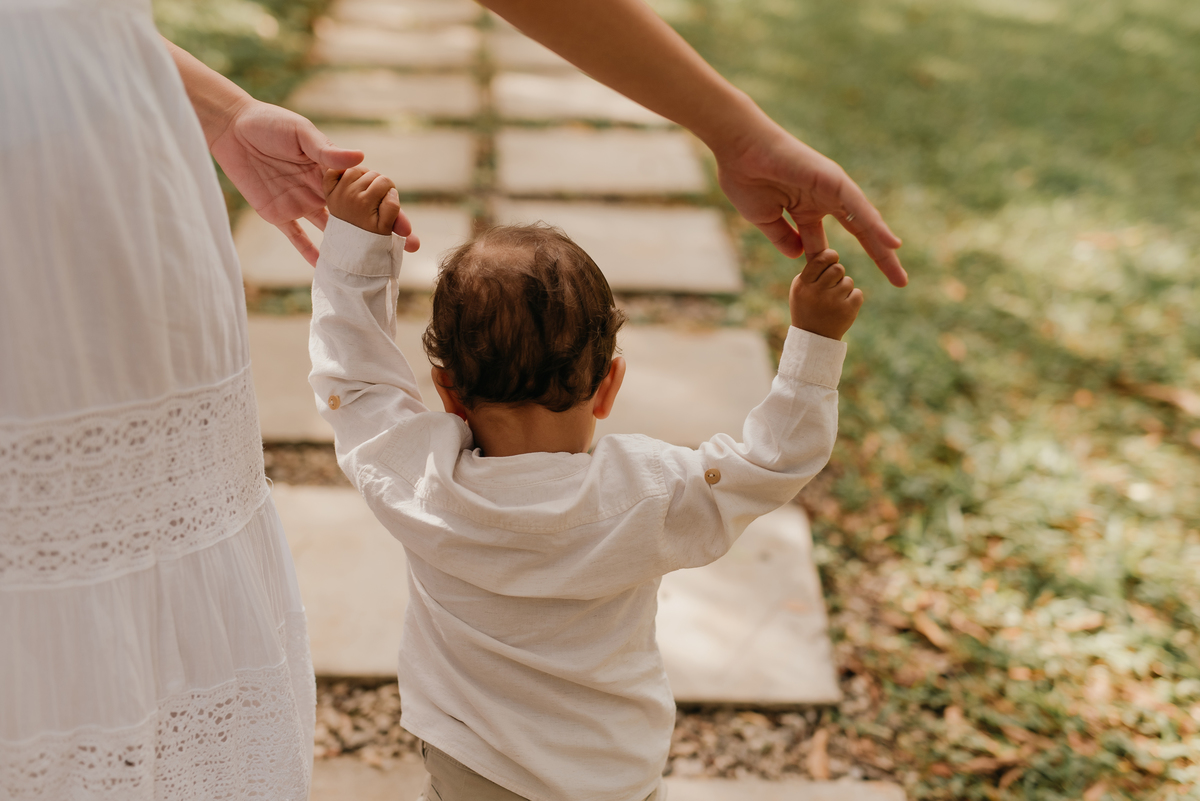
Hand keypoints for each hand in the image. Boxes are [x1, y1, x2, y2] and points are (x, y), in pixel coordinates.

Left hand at [210, 100, 419, 263]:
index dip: (388, 209)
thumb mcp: (300, 132)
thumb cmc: (269, 123)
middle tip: (406, 247)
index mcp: (332, 170)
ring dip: (352, 247)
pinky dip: (310, 254)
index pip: (368, 193)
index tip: (405, 226)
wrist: (230, 127)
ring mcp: (301, 203)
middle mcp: (321, 190)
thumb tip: (360, 158)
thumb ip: (327, 150)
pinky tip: (325, 269)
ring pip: (333, 231)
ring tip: (373, 265)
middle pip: (358, 216)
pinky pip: (297, 238)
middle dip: (383, 232)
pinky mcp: (278, 214)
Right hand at [716, 120, 905, 286]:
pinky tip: (891, 243)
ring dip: (882, 246)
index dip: (832, 266)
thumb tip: (800, 256)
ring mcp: (831, 189)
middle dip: (878, 257)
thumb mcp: (766, 219)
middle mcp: (824, 200)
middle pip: (859, 233)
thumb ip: (784, 238)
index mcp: (806, 210)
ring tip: (900, 269)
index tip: (839, 286)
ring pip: (864, 221)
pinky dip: (874, 224)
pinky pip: (857, 206)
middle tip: (899, 281)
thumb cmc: (746, 179)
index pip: (826, 245)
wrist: (739, 150)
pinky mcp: (832, 179)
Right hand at [789, 249, 862, 339]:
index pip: (820, 259)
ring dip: (844, 288)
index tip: (832, 258)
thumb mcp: (801, 288)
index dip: (830, 256)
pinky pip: (858, 293)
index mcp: (803, 285)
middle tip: (832, 284)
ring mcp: (833, 303)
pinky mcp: (847, 311)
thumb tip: (831, 252)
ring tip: (834, 301)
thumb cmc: (807, 307)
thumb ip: (813, 270)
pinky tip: (842, 308)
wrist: (814, 338)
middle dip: (838, 274)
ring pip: (848, 281)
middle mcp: (817, 293)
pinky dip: (853, 299)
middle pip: (838, 268)